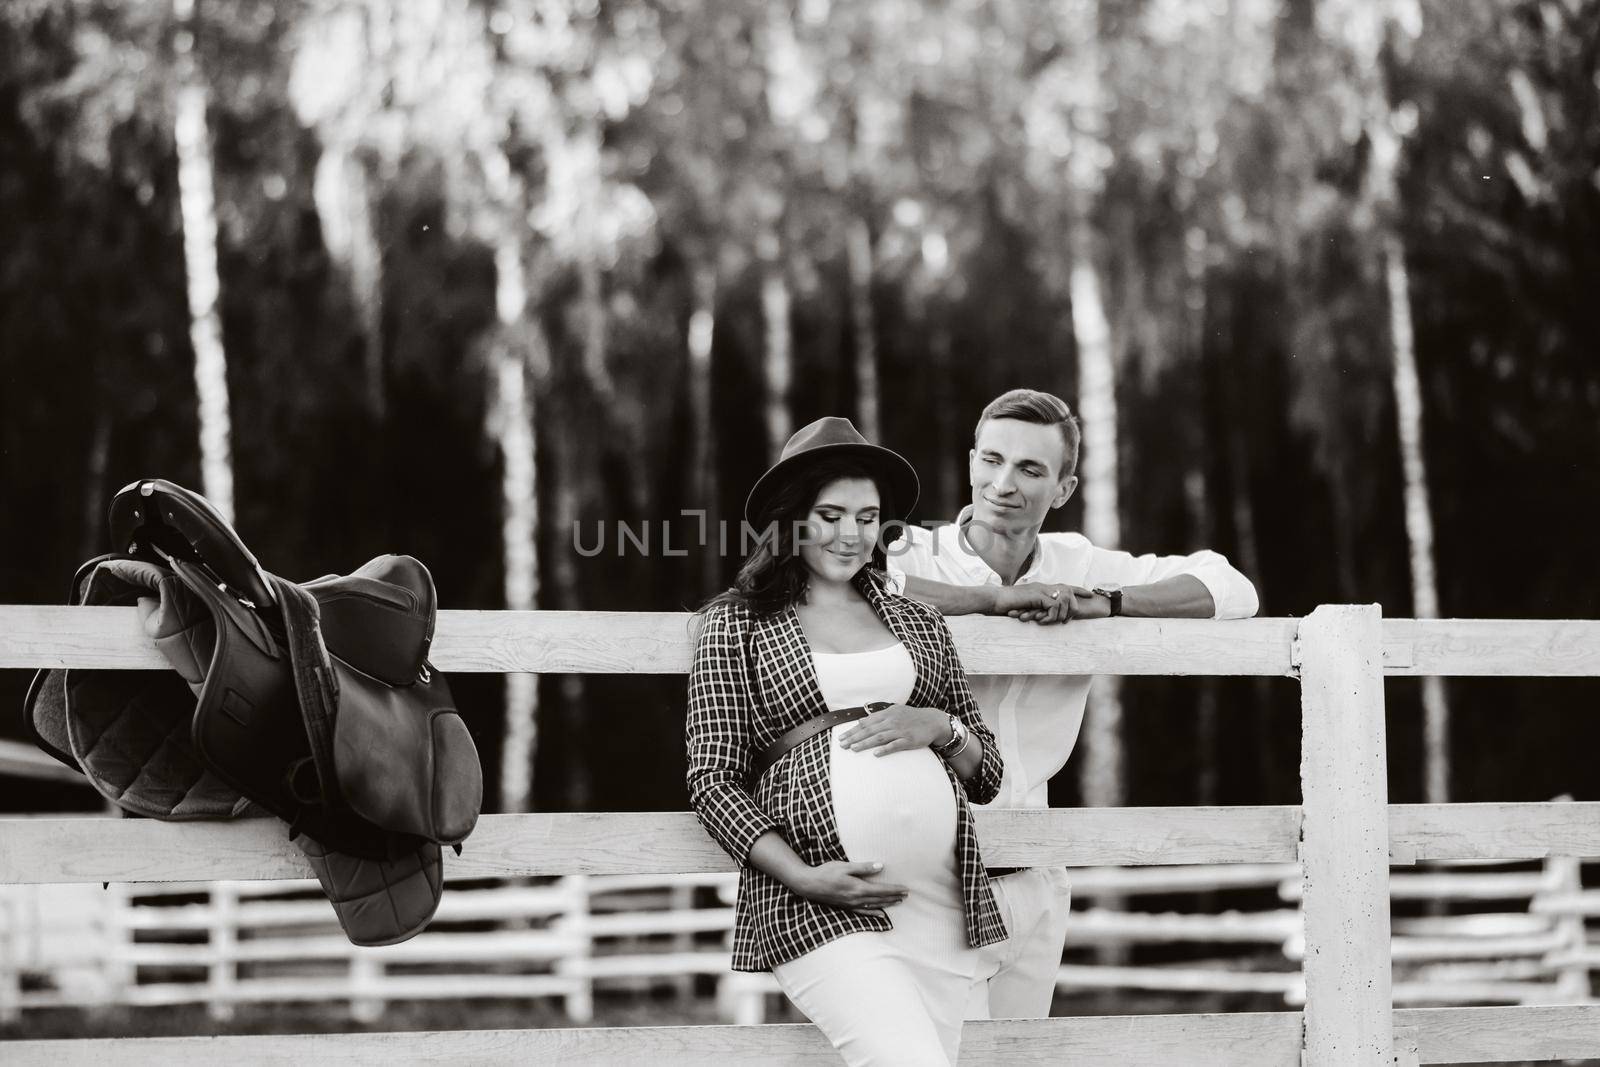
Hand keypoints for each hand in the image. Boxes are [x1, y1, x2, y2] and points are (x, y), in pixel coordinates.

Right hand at [793, 860, 909, 910]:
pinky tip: (881, 914)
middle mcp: (857, 899)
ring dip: (887, 904)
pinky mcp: (846, 906)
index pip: (881, 889)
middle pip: (880, 899)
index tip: (905, 889)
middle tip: (906, 895)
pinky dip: (874, 913)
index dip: (894, 889)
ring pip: (874, 906)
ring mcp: (852, 904)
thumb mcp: (845, 866)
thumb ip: (863, 867)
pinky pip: (864, 912)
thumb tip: (881, 866)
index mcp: (858, 888)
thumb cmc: (826, 872)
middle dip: (894, 897)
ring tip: (898, 902)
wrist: (809, 885)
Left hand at [838, 703, 949, 755]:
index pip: (866, 723)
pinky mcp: (909, 740)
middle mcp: (892, 721)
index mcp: (887, 714)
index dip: (853, 730)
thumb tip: (861, 721)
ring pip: (879, 737)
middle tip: (842, 744)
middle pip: (870, 730)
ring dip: (865, 743)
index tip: (841, 737)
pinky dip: (885, 749)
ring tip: (853, 749)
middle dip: (854, 737)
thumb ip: (878, 716)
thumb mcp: (894, 712)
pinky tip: (876, 754)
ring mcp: (900, 731)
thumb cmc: (911, 718)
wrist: (933, 721)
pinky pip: (895, 745)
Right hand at [999, 583, 1099, 623]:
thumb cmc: (1005, 604)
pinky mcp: (1036, 596)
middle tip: (1068, 620)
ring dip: (1062, 613)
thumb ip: (1036, 607)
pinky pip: (1053, 605)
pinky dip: (1051, 615)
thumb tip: (1042, 614)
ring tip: (1055, 623)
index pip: (1065, 586)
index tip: (1090, 594)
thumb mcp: (1024, 605)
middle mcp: (1044, 586)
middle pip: (1069, 592)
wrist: (994, 599)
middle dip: (1073, 606)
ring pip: (1064, 599)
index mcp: (1042, 587)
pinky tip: (1042, 621)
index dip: (1079, 590)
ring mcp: (1040, 590)